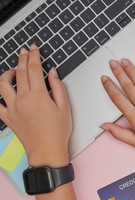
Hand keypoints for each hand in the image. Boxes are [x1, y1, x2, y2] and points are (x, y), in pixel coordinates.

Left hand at [0, 45, 71, 166]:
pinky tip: (1, 92)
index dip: (34, 56)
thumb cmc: (57, 132)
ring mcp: (13, 108)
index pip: (34, 69)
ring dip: (7, 74)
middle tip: (24, 52)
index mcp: (38, 95)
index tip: (34, 49)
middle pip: (20, 73)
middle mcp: (23, 99)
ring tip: (12, 71)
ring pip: (3, 85)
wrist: (46, 150)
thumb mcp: (64, 107)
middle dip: (22, 59)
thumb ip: (58, 87)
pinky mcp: (8, 118)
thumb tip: (52, 73)